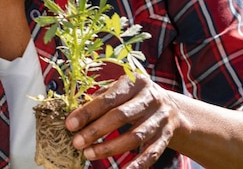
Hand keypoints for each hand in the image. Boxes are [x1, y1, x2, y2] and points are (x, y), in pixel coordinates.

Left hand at [65, 74, 183, 168]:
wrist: (172, 108)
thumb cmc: (135, 98)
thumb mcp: (121, 90)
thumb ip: (100, 98)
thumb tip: (75, 113)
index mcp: (135, 82)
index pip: (108, 98)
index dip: (88, 112)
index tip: (70, 124)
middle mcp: (150, 98)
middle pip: (121, 116)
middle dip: (96, 131)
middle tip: (77, 142)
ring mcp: (160, 118)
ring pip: (135, 136)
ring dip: (110, 148)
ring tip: (89, 153)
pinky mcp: (166, 136)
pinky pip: (152, 152)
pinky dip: (138, 164)